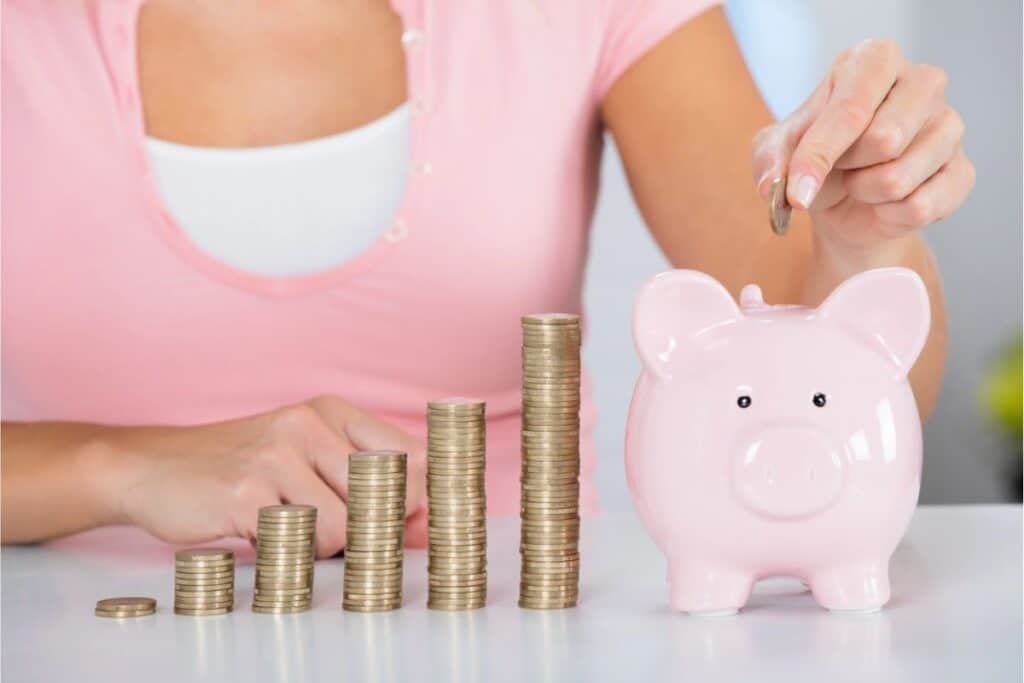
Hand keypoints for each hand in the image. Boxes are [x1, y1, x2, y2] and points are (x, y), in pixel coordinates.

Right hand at [111, 396, 427, 556]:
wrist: (151, 467)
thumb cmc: (237, 467)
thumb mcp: (303, 457)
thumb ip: (363, 484)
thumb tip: (424, 526)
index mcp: (329, 412)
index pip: (411, 454)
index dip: (420, 496)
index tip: (412, 521)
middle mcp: (307, 425)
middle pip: (384, 494)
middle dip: (370, 527)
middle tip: (336, 529)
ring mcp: (276, 456)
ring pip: (344, 526)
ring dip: (324, 544)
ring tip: (290, 528)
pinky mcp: (245, 493)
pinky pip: (300, 541)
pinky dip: (289, 550)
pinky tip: (262, 532)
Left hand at [752, 39, 974, 251]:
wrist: (844, 199)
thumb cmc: (816, 156)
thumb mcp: (778, 151)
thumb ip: (770, 161)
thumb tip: (773, 187)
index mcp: (875, 60)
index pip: (851, 110)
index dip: (818, 156)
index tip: (796, 193)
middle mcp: (923, 83)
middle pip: (885, 140)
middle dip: (847, 168)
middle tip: (842, 164)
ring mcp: (950, 126)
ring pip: (899, 179)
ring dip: (865, 193)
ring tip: (862, 180)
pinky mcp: (962, 172)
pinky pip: (920, 207)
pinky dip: (889, 215)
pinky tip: (885, 201)